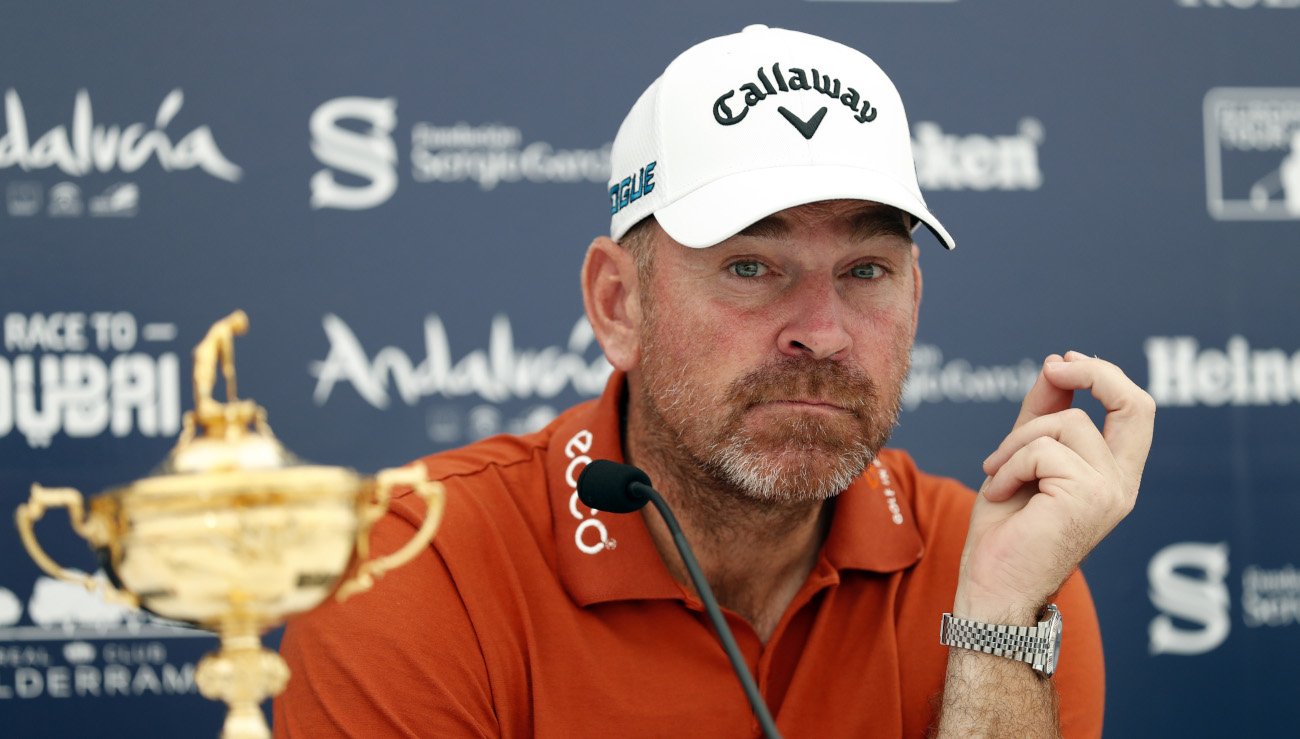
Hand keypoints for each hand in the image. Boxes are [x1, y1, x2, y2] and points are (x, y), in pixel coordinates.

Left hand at [953, 351, 1154, 621]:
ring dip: (1015, 443)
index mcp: (1113, 477)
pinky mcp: (1087, 497)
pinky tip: (998, 493)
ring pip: (1064, 424)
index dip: (1104, 377)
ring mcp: (1109, 492)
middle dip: (1094, 373)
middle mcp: (1122, 485)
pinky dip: (1007, 465)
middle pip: (1136, 404)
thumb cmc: (1005, 533)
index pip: (1135, 411)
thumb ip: (1042, 416)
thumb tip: (1055, 366)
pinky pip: (1040, 450)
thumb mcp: (1023, 460)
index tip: (1062, 363)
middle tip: (1054, 368)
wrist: (992, 589)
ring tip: (997, 476)